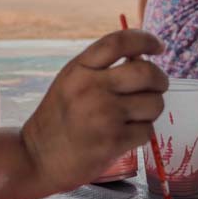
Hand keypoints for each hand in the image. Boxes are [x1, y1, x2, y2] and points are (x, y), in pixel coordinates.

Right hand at [21, 30, 167, 191]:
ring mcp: (103, 115)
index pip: (119, 42)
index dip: (146, 40)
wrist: (37, 158)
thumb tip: (143, 59)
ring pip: (154, 103)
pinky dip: (142, 133)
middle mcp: (91, 88)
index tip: (159, 46)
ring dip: (152, 109)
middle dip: (160, 79)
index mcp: (79, 69)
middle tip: (158, 86)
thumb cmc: (58, 119)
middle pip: (146, 72)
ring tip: (136, 115)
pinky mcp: (112, 141)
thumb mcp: (70, 82)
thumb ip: (100, 69)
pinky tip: (126, 135)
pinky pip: (147, 130)